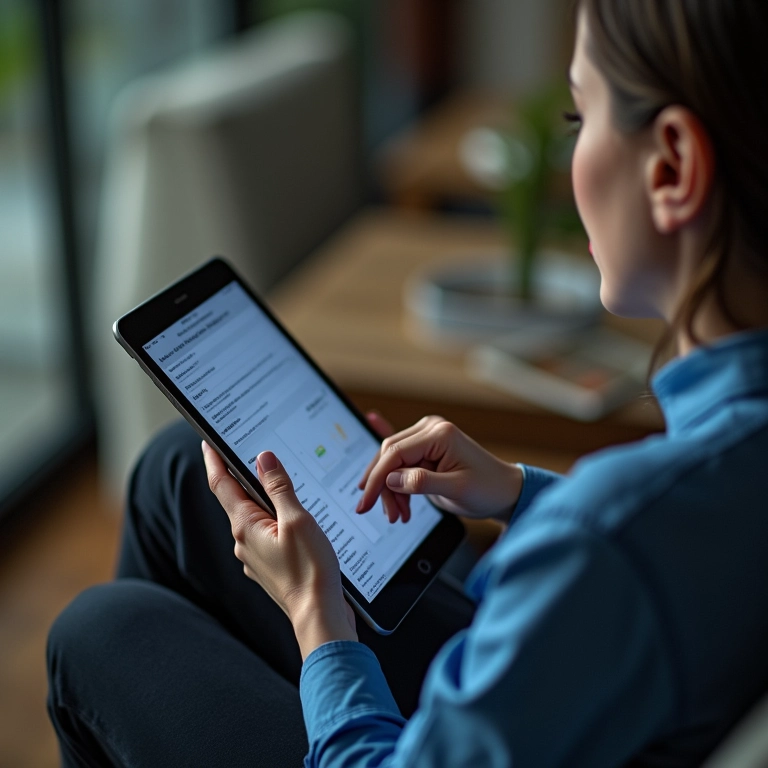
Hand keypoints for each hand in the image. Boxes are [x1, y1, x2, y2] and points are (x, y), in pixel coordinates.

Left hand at [202, 442, 356, 659]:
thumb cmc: (310, 570)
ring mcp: (256, 557)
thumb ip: (279, 487)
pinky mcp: (270, 567)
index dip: (214, 461)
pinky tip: (295, 522)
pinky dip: (277, 522)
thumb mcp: (297, 520)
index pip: (222, 485)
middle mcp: (244, 543)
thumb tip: (263, 459)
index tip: (207, 443)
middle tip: (249, 454)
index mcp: (246, 527)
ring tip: (280, 486)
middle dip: (242, 478)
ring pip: (255, 519)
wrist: (319, 615)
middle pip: (238, 500)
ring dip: (264, 501)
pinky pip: (267, 536)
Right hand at [357, 415, 522, 523]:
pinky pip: (399, 461)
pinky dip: (394, 483)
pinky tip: (392, 497)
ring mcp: (427, 438)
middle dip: (383, 487)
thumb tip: (391, 479)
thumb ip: (422, 482)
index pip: (395, 453)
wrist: (504, 491)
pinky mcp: (425, 450)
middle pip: (389, 456)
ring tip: (400, 515)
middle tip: (389, 515)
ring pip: (392, 462)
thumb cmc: (488, 489)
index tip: (366, 503)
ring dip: (390, 490)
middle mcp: (430, 429)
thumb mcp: (457, 489)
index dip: (377, 479)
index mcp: (439, 434)